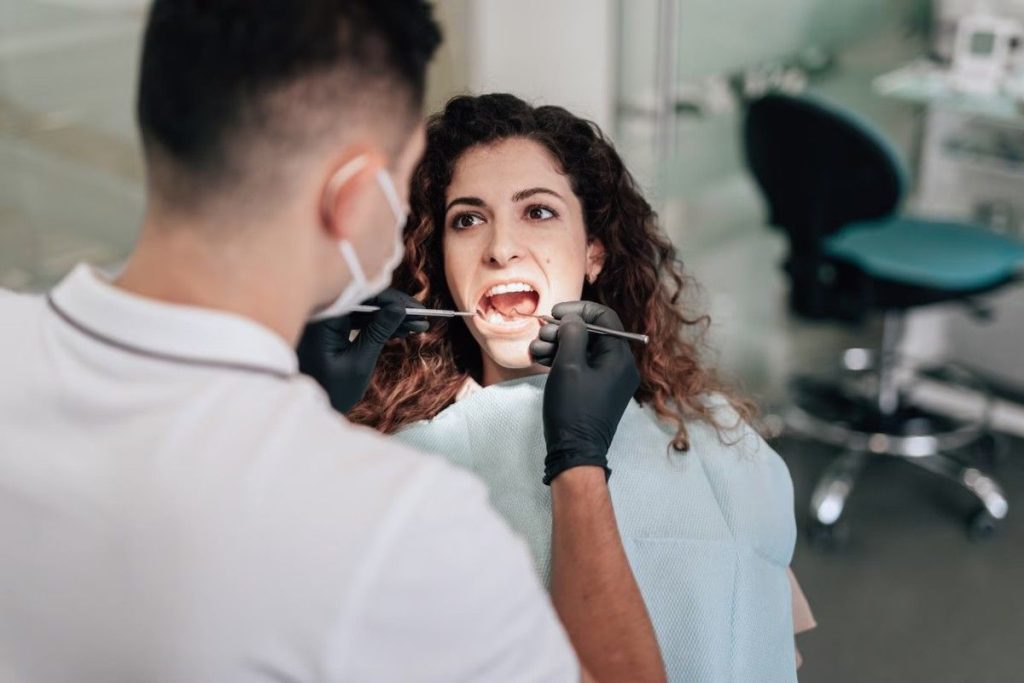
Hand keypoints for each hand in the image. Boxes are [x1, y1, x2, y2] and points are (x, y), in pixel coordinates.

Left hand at [297, 288, 427, 412]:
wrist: (307, 409)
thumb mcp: (359, 363)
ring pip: (365, 310)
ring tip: (416, 327)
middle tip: (422, 319)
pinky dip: (378, 325)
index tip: (417, 309)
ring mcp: (326, 321)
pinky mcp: (330, 330)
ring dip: (390, 318)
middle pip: (365, 300)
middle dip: (395, 309)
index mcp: (325, 319)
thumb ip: (378, 333)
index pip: (364, 296)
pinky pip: (358, 320)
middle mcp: (323, 314)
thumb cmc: (331, 391)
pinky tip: (399, 331)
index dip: (394, 300)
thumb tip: (399, 308)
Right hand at [530, 301, 640, 484]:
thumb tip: (573, 320)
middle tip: (540, 335)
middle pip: (591, 333)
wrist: (574, 452)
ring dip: (556, 345)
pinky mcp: (595, 390)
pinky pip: (580, 365)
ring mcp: (607, 379)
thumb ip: (572, 334)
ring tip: (535, 350)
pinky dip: (560, 359)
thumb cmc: (573, 409)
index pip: (605, 318)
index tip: (555, 312)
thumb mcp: (569, 365)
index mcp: (620, 357)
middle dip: (562, 330)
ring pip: (582, 349)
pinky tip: (539, 359)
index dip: (578, 310)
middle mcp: (619, 366)